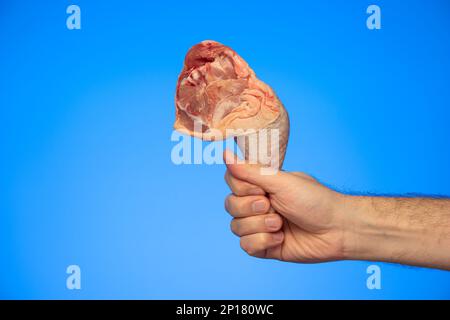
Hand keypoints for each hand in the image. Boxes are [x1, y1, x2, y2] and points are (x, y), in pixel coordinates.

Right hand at [223, 150, 348, 262]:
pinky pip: (245, 246)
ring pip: (236, 227)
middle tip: (274, 207)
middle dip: (252, 209)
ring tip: (281, 225)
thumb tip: (224, 153)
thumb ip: (250, 171)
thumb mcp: (281, 182)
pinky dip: (263, 242)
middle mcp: (258, 204)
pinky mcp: (264, 246)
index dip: (242, 188)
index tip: (261, 190)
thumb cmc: (315, 200)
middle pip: (230, 205)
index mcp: (262, 185)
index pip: (232, 181)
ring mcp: (260, 225)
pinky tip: (281, 238)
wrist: (337, 230)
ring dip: (260, 226)